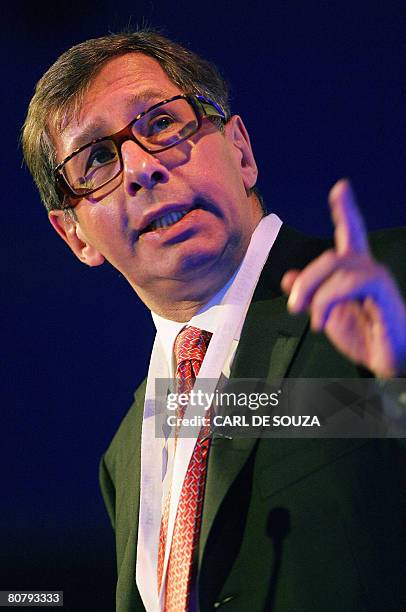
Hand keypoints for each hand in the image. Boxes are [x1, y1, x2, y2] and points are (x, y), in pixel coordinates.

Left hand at [281, 179, 405, 376]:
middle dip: (307, 278)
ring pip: (336, 265)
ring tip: (309, 316)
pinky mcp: (381, 291)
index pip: (350, 233)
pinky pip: (349, 282)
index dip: (346, 210)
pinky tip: (320, 322)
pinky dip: (327, 300)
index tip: (341, 188)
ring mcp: (376, 278)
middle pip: (332, 255)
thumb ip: (309, 295)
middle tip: (293, 305)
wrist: (390, 361)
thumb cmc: (365, 337)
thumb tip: (288, 277)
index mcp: (354, 272)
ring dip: (313, 291)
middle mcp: (367, 269)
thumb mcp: (328, 315)